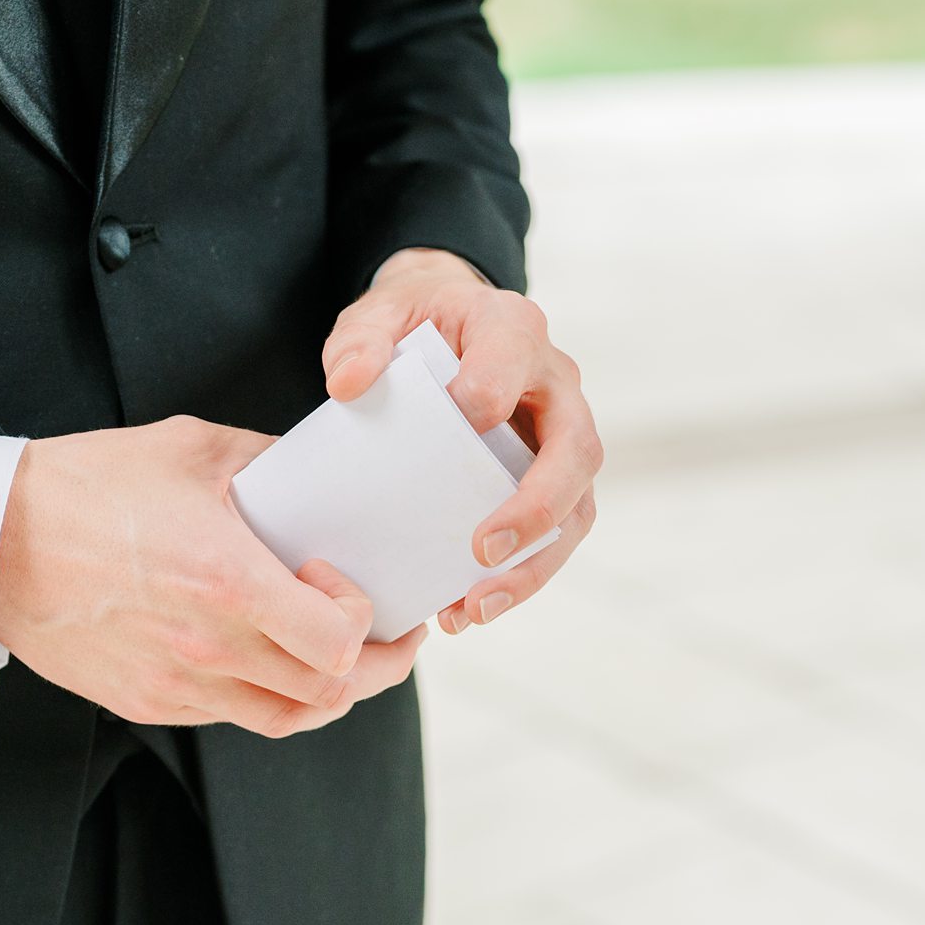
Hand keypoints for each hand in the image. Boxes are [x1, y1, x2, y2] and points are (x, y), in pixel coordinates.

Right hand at [0, 416, 429, 736]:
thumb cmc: (86, 487)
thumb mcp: (190, 449)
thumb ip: (268, 463)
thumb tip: (318, 472)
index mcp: (226, 583)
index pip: (338, 644)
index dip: (364, 621)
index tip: (345, 583)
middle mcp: (207, 648)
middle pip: (328, 694)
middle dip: (375, 667)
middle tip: (390, 638)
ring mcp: (175, 685)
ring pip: (286, 719)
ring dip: (326, 692)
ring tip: (338, 657)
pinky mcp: (147, 702)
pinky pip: (232, 717)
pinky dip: (268, 697)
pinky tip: (270, 661)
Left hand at [321, 248, 601, 630]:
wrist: (441, 331)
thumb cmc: (413, 325)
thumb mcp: (378, 316)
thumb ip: (360, 341)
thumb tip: (348, 385)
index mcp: (512, 329)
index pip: (514, 360)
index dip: (488, 392)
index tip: (453, 422)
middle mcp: (555, 385)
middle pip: (575, 451)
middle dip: (536, 509)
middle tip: (484, 552)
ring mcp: (560, 437)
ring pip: (576, 509)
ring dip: (532, 566)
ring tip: (475, 607)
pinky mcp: (551, 481)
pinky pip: (553, 537)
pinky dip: (517, 578)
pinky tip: (464, 609)